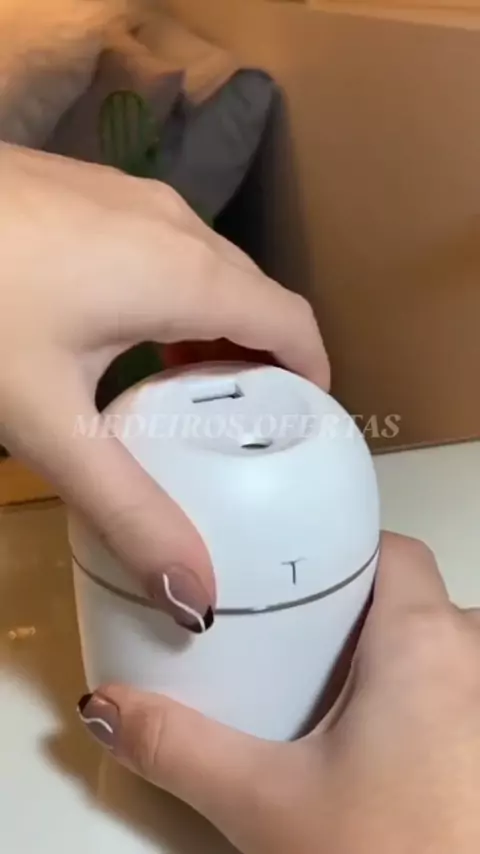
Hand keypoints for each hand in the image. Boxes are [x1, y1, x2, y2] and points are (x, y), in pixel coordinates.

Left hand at [0, 143, 328, 629]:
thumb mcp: (49, 421)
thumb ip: (126, 509)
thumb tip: (195, 596)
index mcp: (188, 275)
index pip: (292, 322)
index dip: (314, 375)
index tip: (304, 428)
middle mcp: (178, 225)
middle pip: (255, 295)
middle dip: (264, 361)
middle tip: (241, 430)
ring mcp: (133, 197)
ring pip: (210, 268)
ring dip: (217, 329)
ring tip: (189, 391)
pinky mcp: (94, 189)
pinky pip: (167, 247)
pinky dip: (176, 297)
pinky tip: (125, 333)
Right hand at [78, 534, 479, 852]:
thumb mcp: (266, 803)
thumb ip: (179, 746)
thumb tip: (104, 706)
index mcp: (425, 641)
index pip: (397, 552)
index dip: (347, 556)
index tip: (297, 583)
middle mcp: (477, 659)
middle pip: (418, 603)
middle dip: (364, 617)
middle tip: (305, 650)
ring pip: (449, 651)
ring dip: (401, 663)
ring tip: (341, 701)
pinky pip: (466, 695)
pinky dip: (433, 702)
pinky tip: (388, 753)